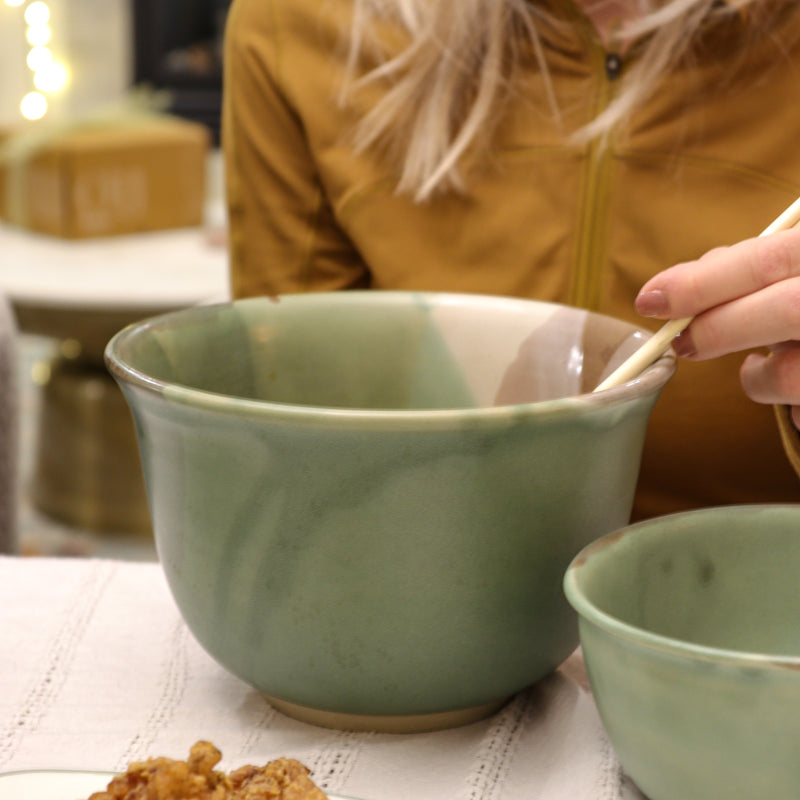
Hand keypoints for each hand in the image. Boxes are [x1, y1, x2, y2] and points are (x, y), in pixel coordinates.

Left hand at [635, 227, 799, 428]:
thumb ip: (765, 261)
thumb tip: (680, 288)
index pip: (770, 259)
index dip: (704, 281)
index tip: (650, 299)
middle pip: (788, 310)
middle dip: (723, 328)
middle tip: (687, 343)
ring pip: (798, 372)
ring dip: (761, 377)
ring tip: (756, 370)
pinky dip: (797, 409)